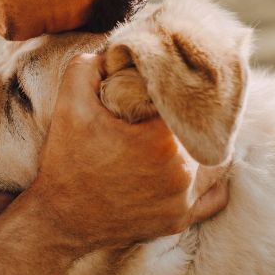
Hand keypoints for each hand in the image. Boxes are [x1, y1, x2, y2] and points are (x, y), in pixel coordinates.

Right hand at [26, 53, 228, 253]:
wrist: (59, 219)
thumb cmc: (66, 162)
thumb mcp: (69, 105)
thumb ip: (89, 66)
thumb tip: (113, 53)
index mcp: (162, 140)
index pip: (188, 101)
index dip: (177, 89)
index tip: (163, 86)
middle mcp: (182, 172)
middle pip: (204, 130)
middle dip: (188, 117)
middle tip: (169, 108)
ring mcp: (183, 201)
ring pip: (215, 160)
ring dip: (201, 144)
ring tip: (181, 133)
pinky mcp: (180, 220)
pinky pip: (214, 196)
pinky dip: (209, 179)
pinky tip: (193, 164)